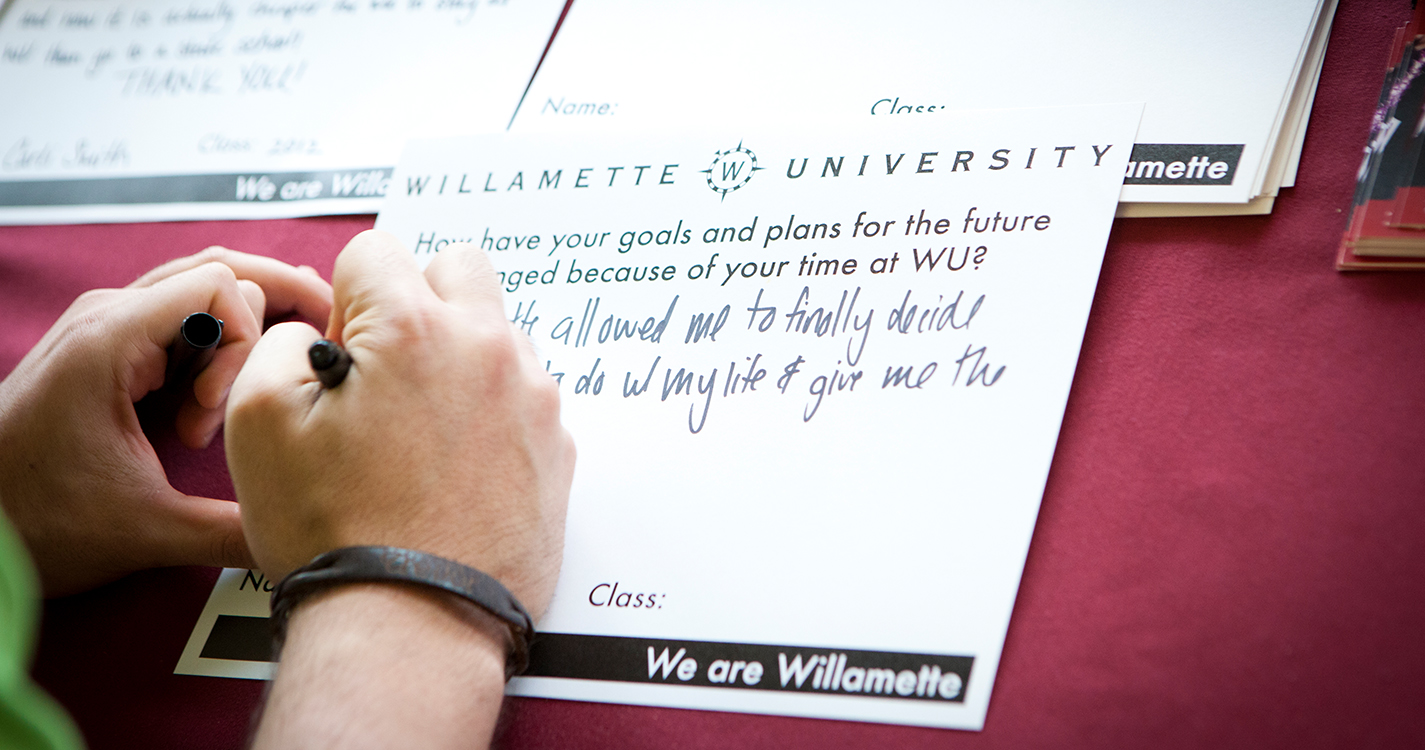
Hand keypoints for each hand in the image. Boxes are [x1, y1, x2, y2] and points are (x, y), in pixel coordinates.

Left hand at [0, 247, 332, 596]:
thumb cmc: (35, 520)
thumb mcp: (146, 531)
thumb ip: (233, 532)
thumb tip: (300, 542)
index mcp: (107, 341)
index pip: (219, 285)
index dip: (246, 341)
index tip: (223, 408)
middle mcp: (105, 317)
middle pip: (218, 269)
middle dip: (263, 320)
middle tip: (286, 366)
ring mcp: (104, 326)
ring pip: (201, 285)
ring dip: (238, 336)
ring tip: (242, 395)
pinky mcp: (106, 346)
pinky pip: (180, 315)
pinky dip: (216, 345)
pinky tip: (219, 399)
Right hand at [226, 230, 573, 619]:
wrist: (413, 624)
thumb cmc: (336, 532)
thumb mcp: (259, 421)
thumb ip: (282, 343)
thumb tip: (320, 333)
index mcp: (414, 328)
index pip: (377, 251)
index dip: (345, 299)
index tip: (342, 355)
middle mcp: (488, 349)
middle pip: (458, 269)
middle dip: (419, 301)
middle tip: (387, 371)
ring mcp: (533, 398)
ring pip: (497, 335)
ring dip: (461, 359)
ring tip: (421, 434)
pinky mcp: (560, 447)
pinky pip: (524, 397)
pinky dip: (493, 412)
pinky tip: (459, 467)